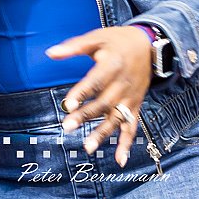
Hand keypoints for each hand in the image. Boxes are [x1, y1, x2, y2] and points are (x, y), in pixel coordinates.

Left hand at [45, 26, 151, 166]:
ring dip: (103, 133)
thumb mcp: (96, 37)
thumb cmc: (118, 40)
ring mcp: (130, 97)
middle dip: (86, 116)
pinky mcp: (136, 105)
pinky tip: (119, 160)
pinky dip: (127, 143)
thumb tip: (50, 53)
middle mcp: (122, 84)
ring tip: (88, 147)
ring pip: (116, 118)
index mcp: (112, 65)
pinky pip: (132, 126)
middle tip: (67, 127)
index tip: (67, 104)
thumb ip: (73, 47)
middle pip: (103, 103)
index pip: (95, 82)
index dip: (81, 93)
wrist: (148, 45)